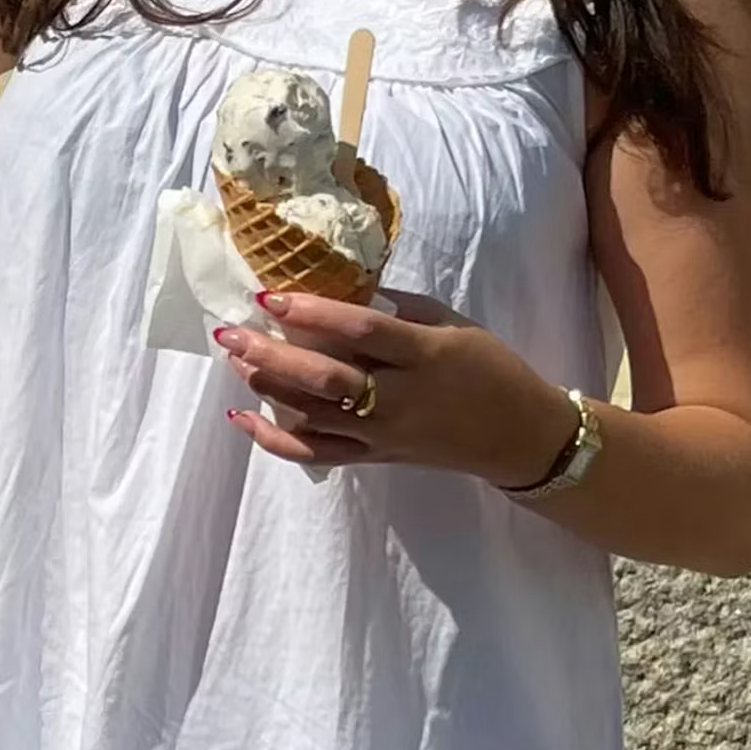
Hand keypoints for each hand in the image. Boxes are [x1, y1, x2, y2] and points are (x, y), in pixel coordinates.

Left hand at [214, 290, 577, 486]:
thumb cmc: (489, 369)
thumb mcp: (453, 323)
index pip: (359, 331)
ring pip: (313, 415)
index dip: (311, 312)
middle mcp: (399, 399)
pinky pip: (316, 454)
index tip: (271, 294)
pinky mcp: (374, 458)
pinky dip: (275, 439)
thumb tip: (342, 291)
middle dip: (271, 354)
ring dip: (268, 387)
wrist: (518, 436)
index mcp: (424, 356)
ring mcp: (382, 435)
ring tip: (237, 358)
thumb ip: (398, 309)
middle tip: (232, 331)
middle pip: (324, 377)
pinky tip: (243, 418)